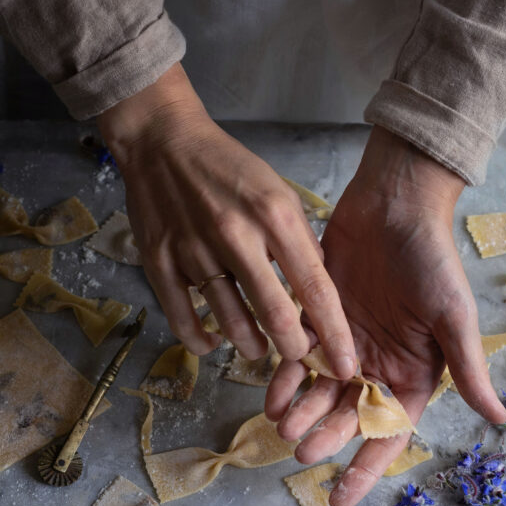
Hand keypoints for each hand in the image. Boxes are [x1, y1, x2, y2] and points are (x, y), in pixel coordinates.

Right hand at [96, 63, 355, 376]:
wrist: (163, 141)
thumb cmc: (228, 168)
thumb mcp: (279, 193)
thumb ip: (300, 242)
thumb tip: (316, 292)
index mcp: (274, 216)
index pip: (315, 287)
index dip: (333, 333)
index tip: (345, 364)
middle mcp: (236, 235)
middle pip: (274, 314)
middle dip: (292, 348)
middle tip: (297, 355)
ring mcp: (194, 251)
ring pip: (230, 322)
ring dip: (250, 346)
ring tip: (257, 347)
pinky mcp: (160, 262)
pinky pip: (183, 320)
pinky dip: (202, 341)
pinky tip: (213, 341)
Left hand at [265, 125, 505, 505]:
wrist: (395, 204)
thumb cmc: (432, 259)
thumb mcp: (454, 316)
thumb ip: (468, 368)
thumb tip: (501, 420)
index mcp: (411, 374)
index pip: (388, 432)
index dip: (365, 468)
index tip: (340, 500)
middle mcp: (375, 366)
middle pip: (346, 416)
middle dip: (326, 437)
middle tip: (302, 451)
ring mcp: (342, 344)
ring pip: (316, 392)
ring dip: (300, 411)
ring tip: (283, 425)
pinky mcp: (314, 318)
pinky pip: (294, 357)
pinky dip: (283, 376)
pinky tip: (271, 392)